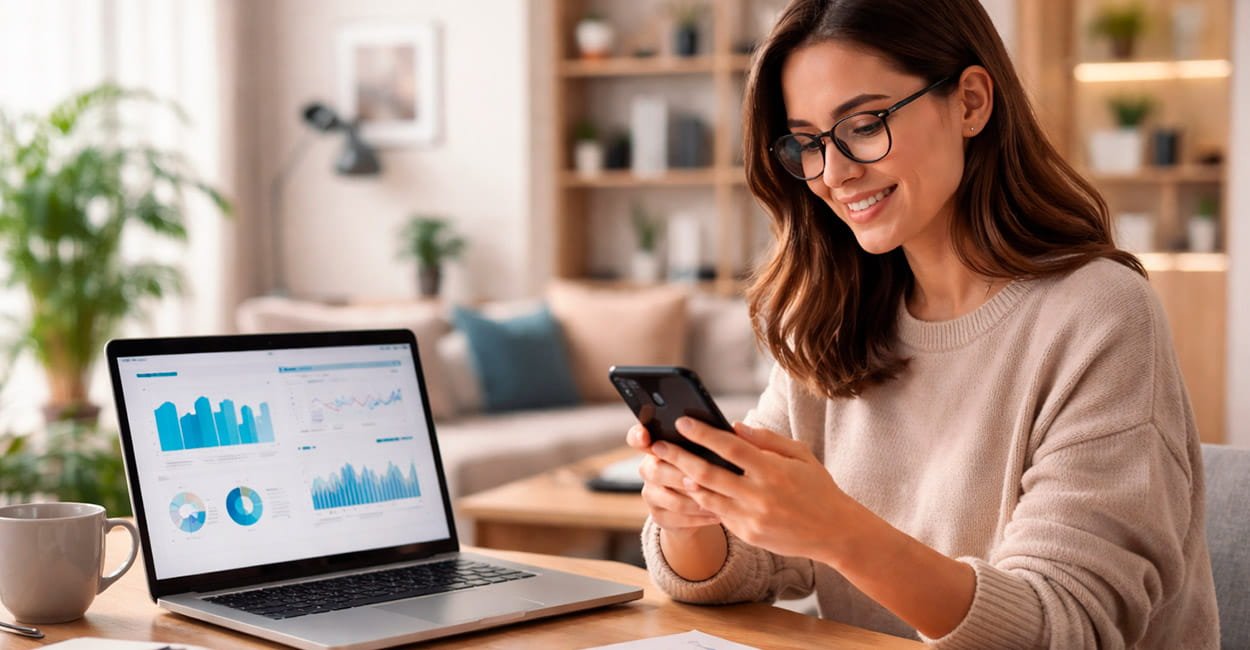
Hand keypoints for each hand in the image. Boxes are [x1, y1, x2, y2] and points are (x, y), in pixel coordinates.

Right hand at [626, 424, 720, 531]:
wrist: (698, 504)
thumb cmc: (705, 468)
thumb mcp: (705, 453)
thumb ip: (707, 442)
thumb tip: (729, 430)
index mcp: (656, 446)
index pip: (636, 438)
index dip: (638, 436)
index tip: (645, 438)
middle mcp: (648, 469)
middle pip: (656, 471)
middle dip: (679, 477)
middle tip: (698, 482)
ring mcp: (651, 495)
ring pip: (670, 499)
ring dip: (695, 502)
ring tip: (717, 501)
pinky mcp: (658, 516)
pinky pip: (678, 519)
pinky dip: (700, 518)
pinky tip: (717, 515)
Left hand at [649, 418, 853, 561]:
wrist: (835, 532)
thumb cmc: (818, 487)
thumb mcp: (800, 455)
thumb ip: (767, 439)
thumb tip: (734, 427)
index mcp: (773, 470)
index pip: (730, 447)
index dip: (703, 434)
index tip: (682, 421)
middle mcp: (759, 495)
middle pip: (708, 473)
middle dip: (679, 457)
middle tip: (658, 445)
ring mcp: (752, 518)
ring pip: (706, 496)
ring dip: (682, 480)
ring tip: (664, 466)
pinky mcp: (748, 535)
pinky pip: (718, 514)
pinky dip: (701, 499)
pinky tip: (687, 487)